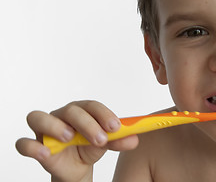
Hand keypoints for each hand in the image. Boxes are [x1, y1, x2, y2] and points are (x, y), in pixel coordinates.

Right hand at [16, 100, 138, 181]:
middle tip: (100, 139)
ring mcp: (45, 130)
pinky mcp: (34, 145)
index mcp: (82, 110)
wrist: (77, 166)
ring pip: (38, 117)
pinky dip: (31, 146)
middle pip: (70, 110)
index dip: (103, 114)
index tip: (116, 127)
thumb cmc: (90, 147)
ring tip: (69, 137)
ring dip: (55, 125)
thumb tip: (134, 138)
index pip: (91, 105)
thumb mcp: (106, 144)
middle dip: (87, 123)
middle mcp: (62, 115)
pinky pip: (23, 143)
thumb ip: (119, 140)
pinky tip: (46, 152)